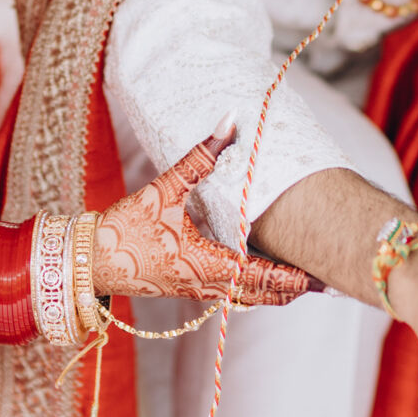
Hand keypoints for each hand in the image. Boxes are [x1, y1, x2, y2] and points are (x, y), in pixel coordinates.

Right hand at [92, 116, 312, 306]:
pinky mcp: (189, 288)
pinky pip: (233, 293)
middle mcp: (210, 285)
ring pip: (250, 297)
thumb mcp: (164, 189)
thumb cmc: (124, 229)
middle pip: (266, 295)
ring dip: (277, 289)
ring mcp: (200, 291)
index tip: (326, 275)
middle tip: (329, 278)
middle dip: (296, 287)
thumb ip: (200, 155)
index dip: (299, 277)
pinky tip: (264, 272)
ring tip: (305, 277)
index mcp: (211, 265)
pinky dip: (256, 287)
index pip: (267, 277)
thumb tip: (230, 118)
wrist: (88, 261)